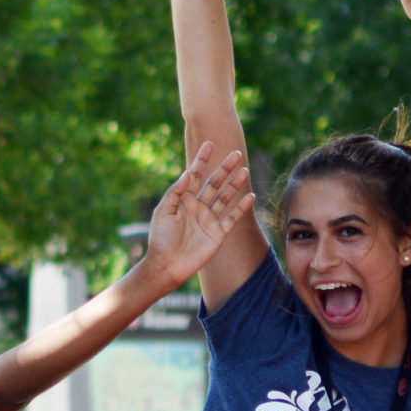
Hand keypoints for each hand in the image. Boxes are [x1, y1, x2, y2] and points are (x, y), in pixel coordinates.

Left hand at [140, 142, 256, 289]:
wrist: (166, 265)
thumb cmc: (160, 238)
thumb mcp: (163, 211)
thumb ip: (176, 192)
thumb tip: (188, 173)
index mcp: (184, 199)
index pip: (195, 175)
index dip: (201, 160)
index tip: (208, 144)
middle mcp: (198, 207)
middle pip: (214, 183)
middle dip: (224, 168)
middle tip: (235, 153)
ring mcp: (209, 219)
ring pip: (225, 197)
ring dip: (234, 184)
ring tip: (244, 170)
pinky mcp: (218, 233)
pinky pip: (232, 218)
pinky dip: (241, 207)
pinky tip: (250, 196)